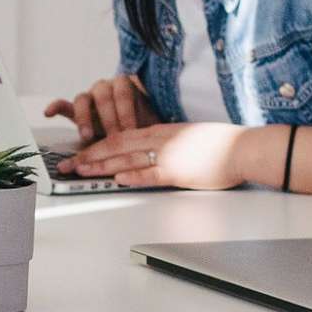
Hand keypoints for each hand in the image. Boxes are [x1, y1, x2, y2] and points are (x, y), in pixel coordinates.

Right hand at [44, 75, 151, 144]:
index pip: (123, 90)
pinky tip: (48, 113)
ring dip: (85, 118)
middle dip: (108, 118)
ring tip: (87, 135)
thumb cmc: (143, 124)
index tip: (130, 130)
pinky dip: (55, 107)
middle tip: (113, 136)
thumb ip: (152, 120)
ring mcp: (89, 97)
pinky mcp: (76, 110)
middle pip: (103, 95)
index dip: (126, 110)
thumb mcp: (151, 121)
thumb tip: (163, 129)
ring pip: (83, 98)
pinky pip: (64, 105)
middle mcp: (105, 88)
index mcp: (124, 85)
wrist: (135, 128)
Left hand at [65, 120, 248, 189]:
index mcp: (161, 131)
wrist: (243, 147)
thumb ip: (167, 143)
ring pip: (127, 158)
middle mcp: (160, 140)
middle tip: (68, 164)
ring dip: (101, 166)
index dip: (97, 145)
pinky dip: (132, 176)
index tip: (81, 153)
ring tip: (80, 171)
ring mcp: (168, 154)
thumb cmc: (220, 145)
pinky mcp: (179, 171)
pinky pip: (151, 173)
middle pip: (116, 146)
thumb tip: (151, 152)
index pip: (121, 136)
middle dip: (89, 156)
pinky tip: (117, 179)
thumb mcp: (187, 136)